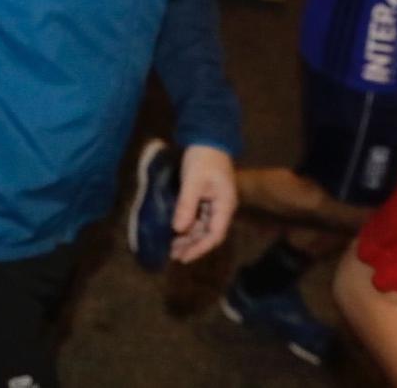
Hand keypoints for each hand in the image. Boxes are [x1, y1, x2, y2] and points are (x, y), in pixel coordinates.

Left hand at [172, 144, 237, 262]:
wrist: (207, 139)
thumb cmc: (203, 159)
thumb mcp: (193, 182)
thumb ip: (186, 206)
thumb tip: (178, 229)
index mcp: (225, 206)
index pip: (214, 236)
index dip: (199, 249)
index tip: (183, 258)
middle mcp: (221, 208)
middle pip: (207, 234)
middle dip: (191, 245)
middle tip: (172, 254)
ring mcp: (214, 204)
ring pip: (202, 227)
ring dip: (188, 237)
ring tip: (171, 247)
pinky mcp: (205, 199)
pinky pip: (197, 218)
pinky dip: (187, 226)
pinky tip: (175, 231)